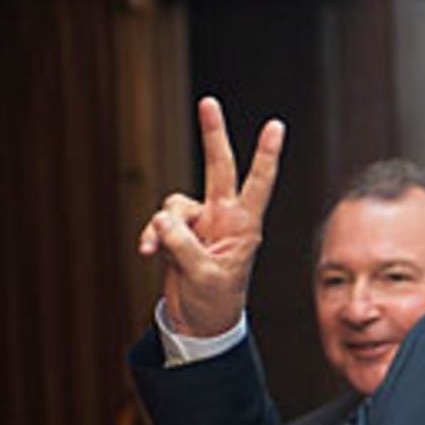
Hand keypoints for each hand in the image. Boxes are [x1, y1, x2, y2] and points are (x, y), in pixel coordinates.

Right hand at [138, 97, 285, 336]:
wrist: (200, 323)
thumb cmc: (215, 301)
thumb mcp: (203, 276)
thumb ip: (184, 245)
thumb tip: (163, 218)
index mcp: (244, 226)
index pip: (259, 183)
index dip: (266, 155)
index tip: (276, 126)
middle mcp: (224, 217)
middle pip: (218, 167)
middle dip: (212, 135)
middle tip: (208, 102)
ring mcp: (201, 223)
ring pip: (175, 204)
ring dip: (165, 226)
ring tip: (161, 250)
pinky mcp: (179, 234)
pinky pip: (159, 223)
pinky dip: (152, 235)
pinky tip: (149, 252)